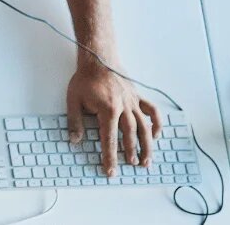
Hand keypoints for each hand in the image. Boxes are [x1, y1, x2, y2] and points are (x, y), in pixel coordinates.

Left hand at [67, 60, 157, 176]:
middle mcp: (124, 108)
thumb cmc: (85, 79)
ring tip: (146, 160)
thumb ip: (75, 121)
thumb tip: (74, 140)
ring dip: (147, 145)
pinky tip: (155, 135)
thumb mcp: (73, 100)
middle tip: (132, 166)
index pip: (109, 139)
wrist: (98, 58)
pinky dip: (156, 123)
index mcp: (108, 110)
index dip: (110, 156)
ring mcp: (133, 102)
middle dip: (131, 153)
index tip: (111, 171)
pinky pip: (152, 111)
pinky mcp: (138, 96)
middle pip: (130, 135)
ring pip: (144, 127)